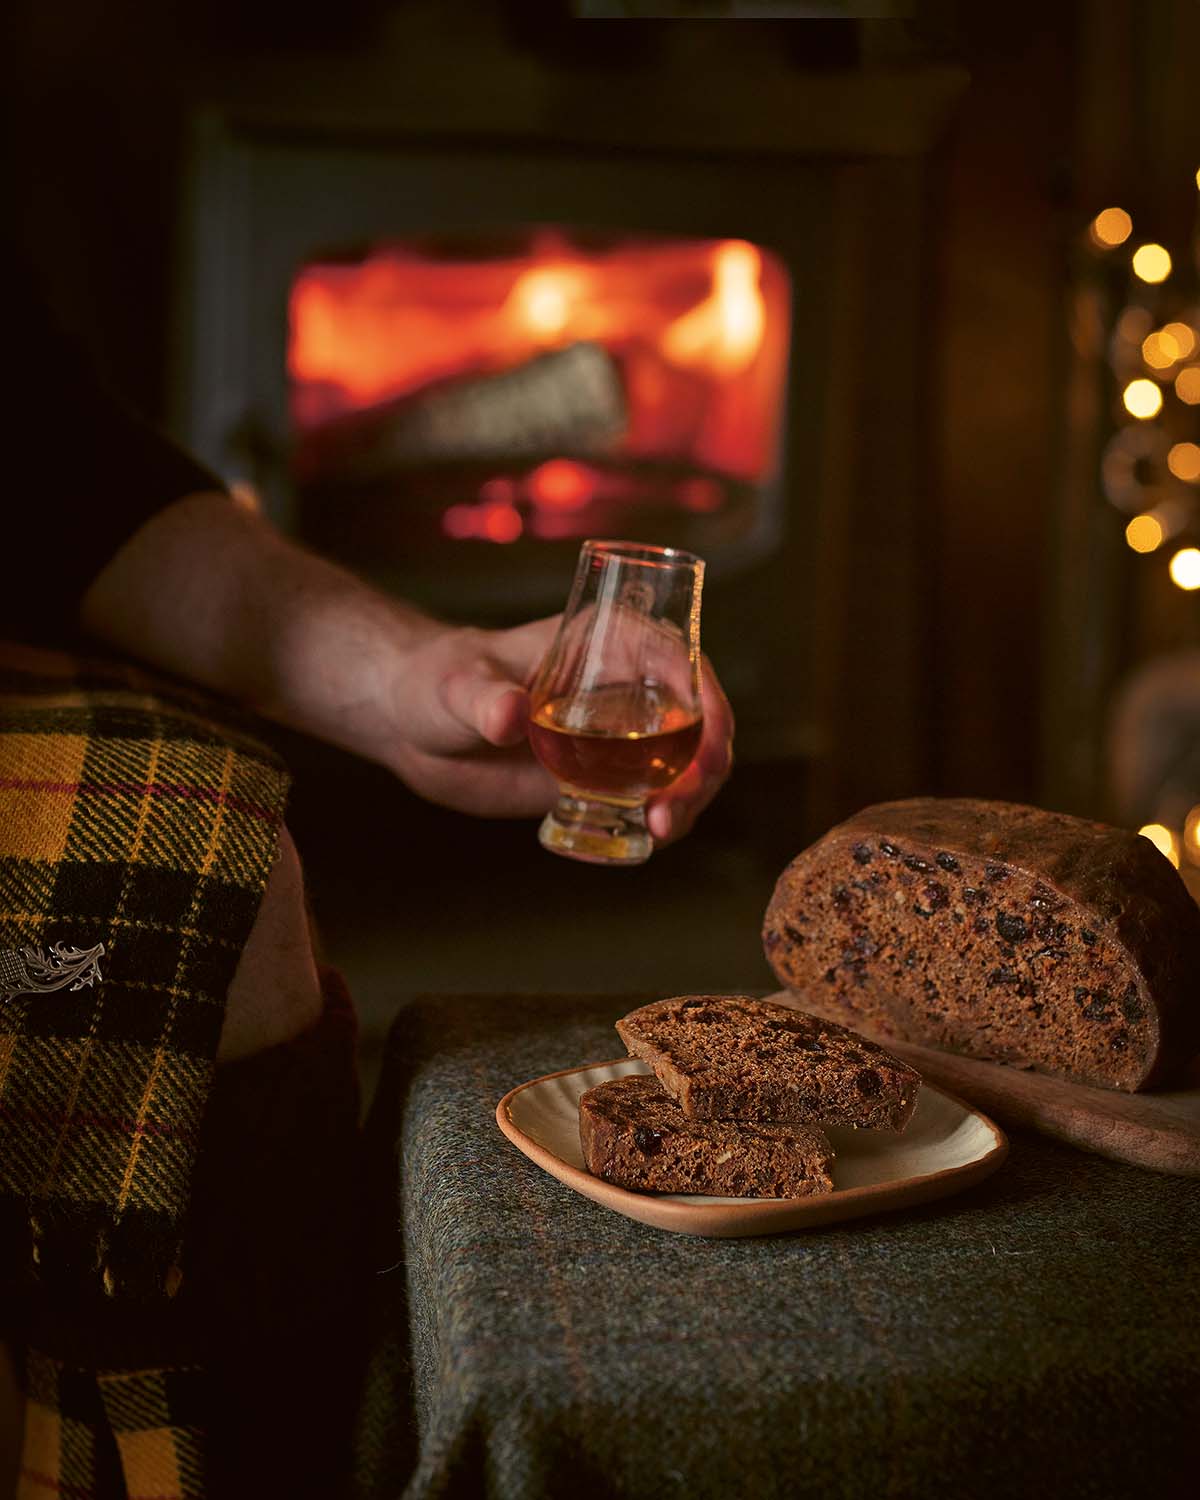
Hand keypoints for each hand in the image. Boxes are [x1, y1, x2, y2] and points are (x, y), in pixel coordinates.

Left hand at [383, 617, 733, 844]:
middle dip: (705, 763)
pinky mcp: (607, 778)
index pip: (679, 658)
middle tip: (674, 808)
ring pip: (688, 765)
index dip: (705, 699)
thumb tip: (510, 717)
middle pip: (699, 719)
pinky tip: (639, 839)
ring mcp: (623, 735)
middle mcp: (628, 685)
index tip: (704, 743)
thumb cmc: (437, 682)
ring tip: (660, 829)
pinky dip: (660, 822)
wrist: (419, 729)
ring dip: (689, 800)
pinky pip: (654, 800)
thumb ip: (483, 700)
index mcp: (605, 640)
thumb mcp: (457, 687)